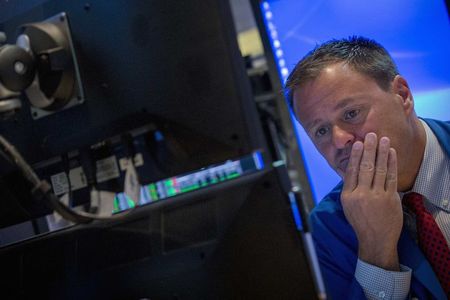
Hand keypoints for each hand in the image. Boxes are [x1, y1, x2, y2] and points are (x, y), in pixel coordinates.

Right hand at [341, 132, 402, 270]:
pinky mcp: (390, 199)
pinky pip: (391, 177)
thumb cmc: (360, 221)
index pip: (351, 171)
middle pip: (365, 167)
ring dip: (381, 153)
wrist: (375, 240)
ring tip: (383, 140)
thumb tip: (348, 167)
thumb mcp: (348, 205)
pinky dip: (392, 164)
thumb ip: (349, 186)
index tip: (358, 143)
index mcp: (348, 196)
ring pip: (379, 170)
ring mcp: (376, 197)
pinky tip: (391, 154)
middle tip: (371, 135)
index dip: (355, 156)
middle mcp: (361, 195)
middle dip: (369, 149)